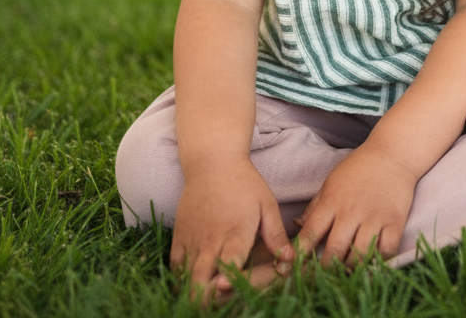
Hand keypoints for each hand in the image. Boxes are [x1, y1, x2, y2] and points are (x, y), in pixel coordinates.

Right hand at [170, 158, 292, 303]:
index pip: (229, 262)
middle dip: (210, 298)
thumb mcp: (266, 204)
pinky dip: (183, 279)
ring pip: (187, 278)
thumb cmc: (244, 183)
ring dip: (196, 291)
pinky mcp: (179, 237)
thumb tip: (290, 260)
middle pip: (202, 279)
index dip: (227, 279)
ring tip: (206, 301)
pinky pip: (175, 268)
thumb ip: (275, 235)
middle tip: (219, 304)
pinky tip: (193, 284)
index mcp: (235, 232)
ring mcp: (192, 240)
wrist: (212, 161)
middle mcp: (211, 240)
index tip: (226, 288)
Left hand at [295, 141, 416, 265]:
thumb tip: (297, 226)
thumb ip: (315, 206)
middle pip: (335, 249)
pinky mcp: (395, 221)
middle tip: (320, 280)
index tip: (291, 269)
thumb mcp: (331, 182)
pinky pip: (386, 251)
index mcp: (332, 200)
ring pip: (360, 255)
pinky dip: (377, 262)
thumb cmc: (358, 168)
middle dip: (325, 269)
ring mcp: (374, 217)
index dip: (299, 254)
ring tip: (345, 274)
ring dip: (350, 269)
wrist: (392, 154)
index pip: (310, 232)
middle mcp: (352, 211)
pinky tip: (371, 264)